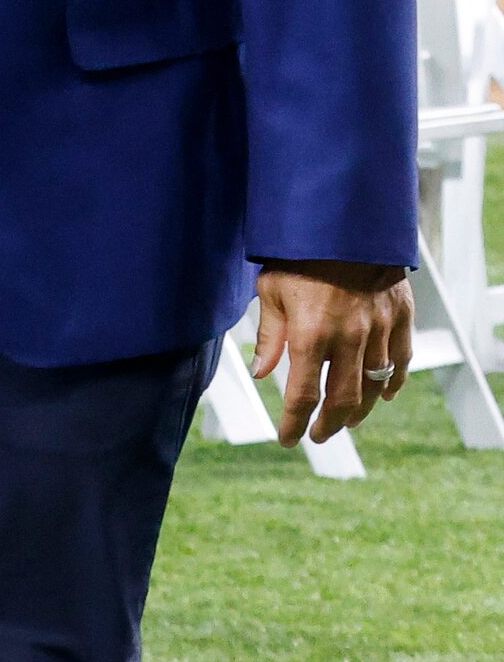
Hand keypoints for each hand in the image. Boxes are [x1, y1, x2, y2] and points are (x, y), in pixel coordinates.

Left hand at [252, 259, 413, 445]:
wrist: (345, 222)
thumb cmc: (299, 253)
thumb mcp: (271, 290)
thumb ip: (270, 336)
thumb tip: (261, 374)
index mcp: (310, 334)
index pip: (301, 395)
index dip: (293, 422)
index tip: (287, 439)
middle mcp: (349, 339)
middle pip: (343, 400)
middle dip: (329, 425)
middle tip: (318, 435)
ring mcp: (380, 330)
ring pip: (375, 386)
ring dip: (360, 410)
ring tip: (347, 421)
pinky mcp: (401, 318)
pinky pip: (401, 361)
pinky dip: (393, 383)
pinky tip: (383, 395)